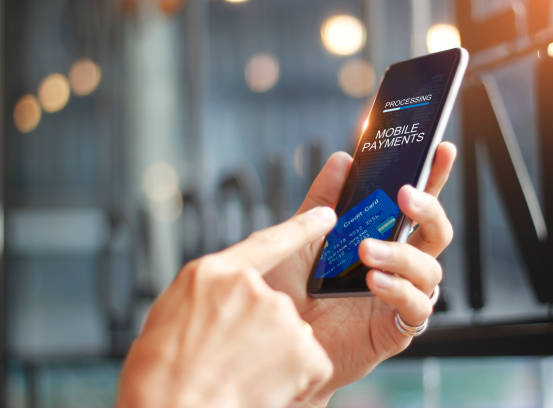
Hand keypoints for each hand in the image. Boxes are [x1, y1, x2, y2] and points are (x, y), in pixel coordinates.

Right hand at [116, 207, 337, 407]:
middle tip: (229, 359)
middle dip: (261, 331)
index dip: (302, 227)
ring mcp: (280, 316)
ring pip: (290, 334)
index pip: (267, 242)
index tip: (329, 216)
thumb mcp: (170, 316)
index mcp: (213, 274)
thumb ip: (208, 297)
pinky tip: (262, 388)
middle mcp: (251, 287)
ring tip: (239, 377)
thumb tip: (224, 301)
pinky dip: (291, 378)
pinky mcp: (303, 350)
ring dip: (274, 356)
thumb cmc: (160, 374)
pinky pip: (306, 362)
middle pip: (273, 303)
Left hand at [264, 142, 456, 406]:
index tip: (442, 149)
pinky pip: (416, 309)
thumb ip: (321, 202)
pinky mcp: (394, 330)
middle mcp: (395, 266)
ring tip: (367, 249)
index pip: (413, 206)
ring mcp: (397, 297)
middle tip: (405, 195)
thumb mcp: (301, 239)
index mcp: (379, 239)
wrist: (274, 343)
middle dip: (428, 209)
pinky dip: (400, 290)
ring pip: (430, 269)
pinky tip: (374, 281)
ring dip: (402, 254)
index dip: (433, 177)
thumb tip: (342, 159)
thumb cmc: (288, 291)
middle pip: (435, 233)